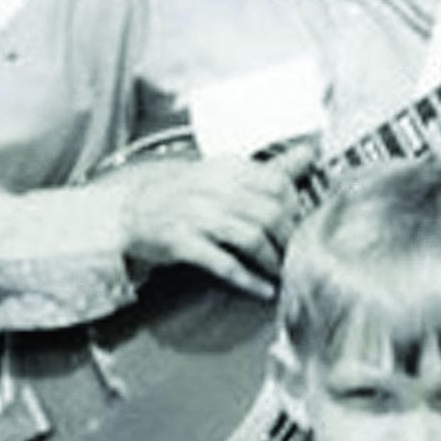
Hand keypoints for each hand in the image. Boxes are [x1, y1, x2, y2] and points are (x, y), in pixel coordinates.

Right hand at [119, 151, 307, 298]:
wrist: (130, 211)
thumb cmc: (182, 194)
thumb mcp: (222, 173)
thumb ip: (266, 169)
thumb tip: (309, 152)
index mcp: (226, 168)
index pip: (276, 183)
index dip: (295, 206)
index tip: (300, 221)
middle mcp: (212, 189)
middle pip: (269, 213)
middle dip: (287, 237)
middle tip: (294, 251)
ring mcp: (196, 216)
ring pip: (251, 238)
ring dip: (272, 259)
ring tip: (280, 270)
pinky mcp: (183, 243)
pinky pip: (224, 264)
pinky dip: (248, 279)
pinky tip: (263, 288)